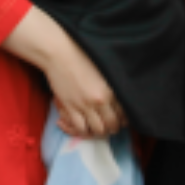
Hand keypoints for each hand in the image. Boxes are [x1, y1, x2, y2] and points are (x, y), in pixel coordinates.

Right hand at [4, 7, 125, 139]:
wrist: (60, 53)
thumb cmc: (82, 56)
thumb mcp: (105, 70)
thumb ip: (114, 86)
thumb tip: (120, 100)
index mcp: (112, 89)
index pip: (124, 114)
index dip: (123, 120)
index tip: (120, 120)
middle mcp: (101, 100)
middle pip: (112, 125)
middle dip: (111, 128)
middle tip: (108, 125)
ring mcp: (85, 105)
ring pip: (97, 130)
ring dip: (97, 131)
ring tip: (96, 126)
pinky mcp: (71, 107)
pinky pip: (80, 128)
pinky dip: (82, 130)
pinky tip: (82, 125)